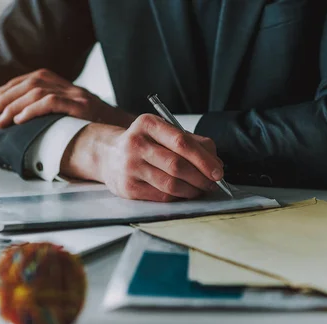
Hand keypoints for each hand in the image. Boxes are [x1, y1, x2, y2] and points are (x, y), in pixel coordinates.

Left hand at [0, 69, 133, 128]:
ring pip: (37, 92)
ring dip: (14, 106)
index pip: (38, 77)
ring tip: (0, 120)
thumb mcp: (81, 122)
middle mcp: (74, 89)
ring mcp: (78, 97)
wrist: (128, 136)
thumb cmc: (104, 134)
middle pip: (33, 83)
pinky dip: (30, 110)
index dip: (14, 84)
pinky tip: (19, 120)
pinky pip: (50, 102)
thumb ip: (63, 119)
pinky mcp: (81, 107)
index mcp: (72, 89)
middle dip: (7, 97)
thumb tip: (36, 130)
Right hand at [60, 114, 223, 201]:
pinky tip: (184, 193)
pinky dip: (179, 197)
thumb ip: (192, 142)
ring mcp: (130, 167)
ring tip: (201, 189)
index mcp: (148, 124)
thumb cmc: (144, 143)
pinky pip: (162, 196)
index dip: (204, 159)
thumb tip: (216, 163)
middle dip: (201, 177)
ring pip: (171, 184)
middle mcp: (136, 144)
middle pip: (177, 165)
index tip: (218, 171)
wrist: (108, 155)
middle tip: (213, 183)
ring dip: (192, 190)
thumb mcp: (163, 132)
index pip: (182, 142)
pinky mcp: (128, 188)